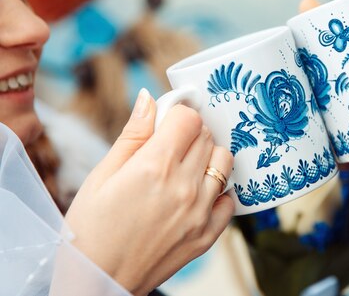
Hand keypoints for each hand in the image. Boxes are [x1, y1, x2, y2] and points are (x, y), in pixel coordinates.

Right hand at [65, 89, 233, 295]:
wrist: (97, 282)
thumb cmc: (91, 228)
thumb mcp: (102, 175)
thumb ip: (133, 134)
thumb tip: (148, 99)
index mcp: (155, 166)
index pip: (189, 119)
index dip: (178, 115)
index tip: (168, 123)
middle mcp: (184, 186)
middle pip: (206, 137)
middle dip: (190, 133)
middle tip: (169, 147)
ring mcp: (200, 212)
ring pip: (224, 163)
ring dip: (208, 158)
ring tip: (185, 168)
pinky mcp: (208, 235)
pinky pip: (229, 199)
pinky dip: (217, 192)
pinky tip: (196, 195)